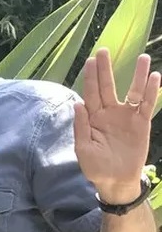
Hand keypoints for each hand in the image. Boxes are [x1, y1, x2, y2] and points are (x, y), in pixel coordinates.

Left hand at [75, 48, 159, 203]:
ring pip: (132, 91)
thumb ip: (81, 126)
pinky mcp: (141, 124)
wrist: (115, 181)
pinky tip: (154, 77)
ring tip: (143, 57)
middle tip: (104, 51)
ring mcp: (126, 117)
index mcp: (92, 118)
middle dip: (105, 69)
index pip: (90, 93)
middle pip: (107, 86)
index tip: (90, 60)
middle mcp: (109, 113)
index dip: (91, 77)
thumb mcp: (83, 148)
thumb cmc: (95, 167)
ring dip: (137, 75)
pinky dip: (151, 92)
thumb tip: (77, 104)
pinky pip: (147, 105)